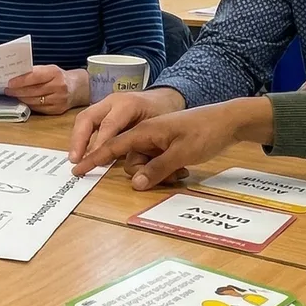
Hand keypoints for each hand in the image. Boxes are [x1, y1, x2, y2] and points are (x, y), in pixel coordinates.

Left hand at [5, 65, 85, 114]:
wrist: (77, 87)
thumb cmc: (59, 76)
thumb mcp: (49, 69)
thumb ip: (35, 72)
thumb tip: (15, 76)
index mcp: (55, 73)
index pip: (34, 77)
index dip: (20, 81)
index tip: (9, 83)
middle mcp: (58, 87)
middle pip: (33, 91)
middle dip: (17, 91)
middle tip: (7, 90)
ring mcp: (59, 100)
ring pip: (34, 101)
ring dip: (21, 99)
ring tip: (13, 95)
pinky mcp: (58, 110)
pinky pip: (39, 109)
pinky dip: (29, 105)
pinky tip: (24, 101)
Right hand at [67, 87, 186, 164]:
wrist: (167, 97)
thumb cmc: (167, 116)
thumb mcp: (164, 135)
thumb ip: (154, 159)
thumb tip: (138, 182)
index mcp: (129, 105)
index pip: (108, 126)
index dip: (99, 146)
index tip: (90, 163)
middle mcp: (113, 102)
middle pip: (87, 118)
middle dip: (78, 140)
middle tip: (75, 161)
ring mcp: (106, 105)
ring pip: (84, 120)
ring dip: (77, 140)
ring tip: (76, 160)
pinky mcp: (104, 111)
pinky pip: (88, 123)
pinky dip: (82, 138)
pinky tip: (83, 154)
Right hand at [72, 98, 275, 189]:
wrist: (230, 120)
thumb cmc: (205, 132)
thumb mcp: (182, 154)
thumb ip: (157, 169)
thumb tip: (135, 185)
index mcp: (145, 131)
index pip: (112, 146)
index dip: (94, 158)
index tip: (76, 169)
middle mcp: (146, 134)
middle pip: (130, 161)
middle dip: (144, 173)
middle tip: (173, 174)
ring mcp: (156, 139)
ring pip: (144, 164)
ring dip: (158, 173)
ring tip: (181, 171)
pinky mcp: (166, 144)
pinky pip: (155, 162)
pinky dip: (165, 169)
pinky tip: (182, 170)